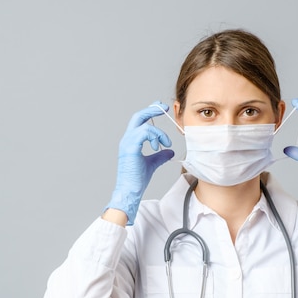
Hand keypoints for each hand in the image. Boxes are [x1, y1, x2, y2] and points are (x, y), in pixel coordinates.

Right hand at [105, 102, 173, 223]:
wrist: (130, 190)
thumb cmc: (137, 179)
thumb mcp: (153, 164)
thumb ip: (160, 156)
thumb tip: (170, 151)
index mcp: (131, 141)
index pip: (139, 121)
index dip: (150, 112)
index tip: (161, 108)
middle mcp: (127, 139)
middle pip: (138, 116)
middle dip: (152, 109)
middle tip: (164, 107)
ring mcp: (127, 143)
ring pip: (145, 126)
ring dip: (159, 133)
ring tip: (166, 143)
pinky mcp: (130, 148)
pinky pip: (144, 133)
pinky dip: (154, 137)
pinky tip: (158, 146)